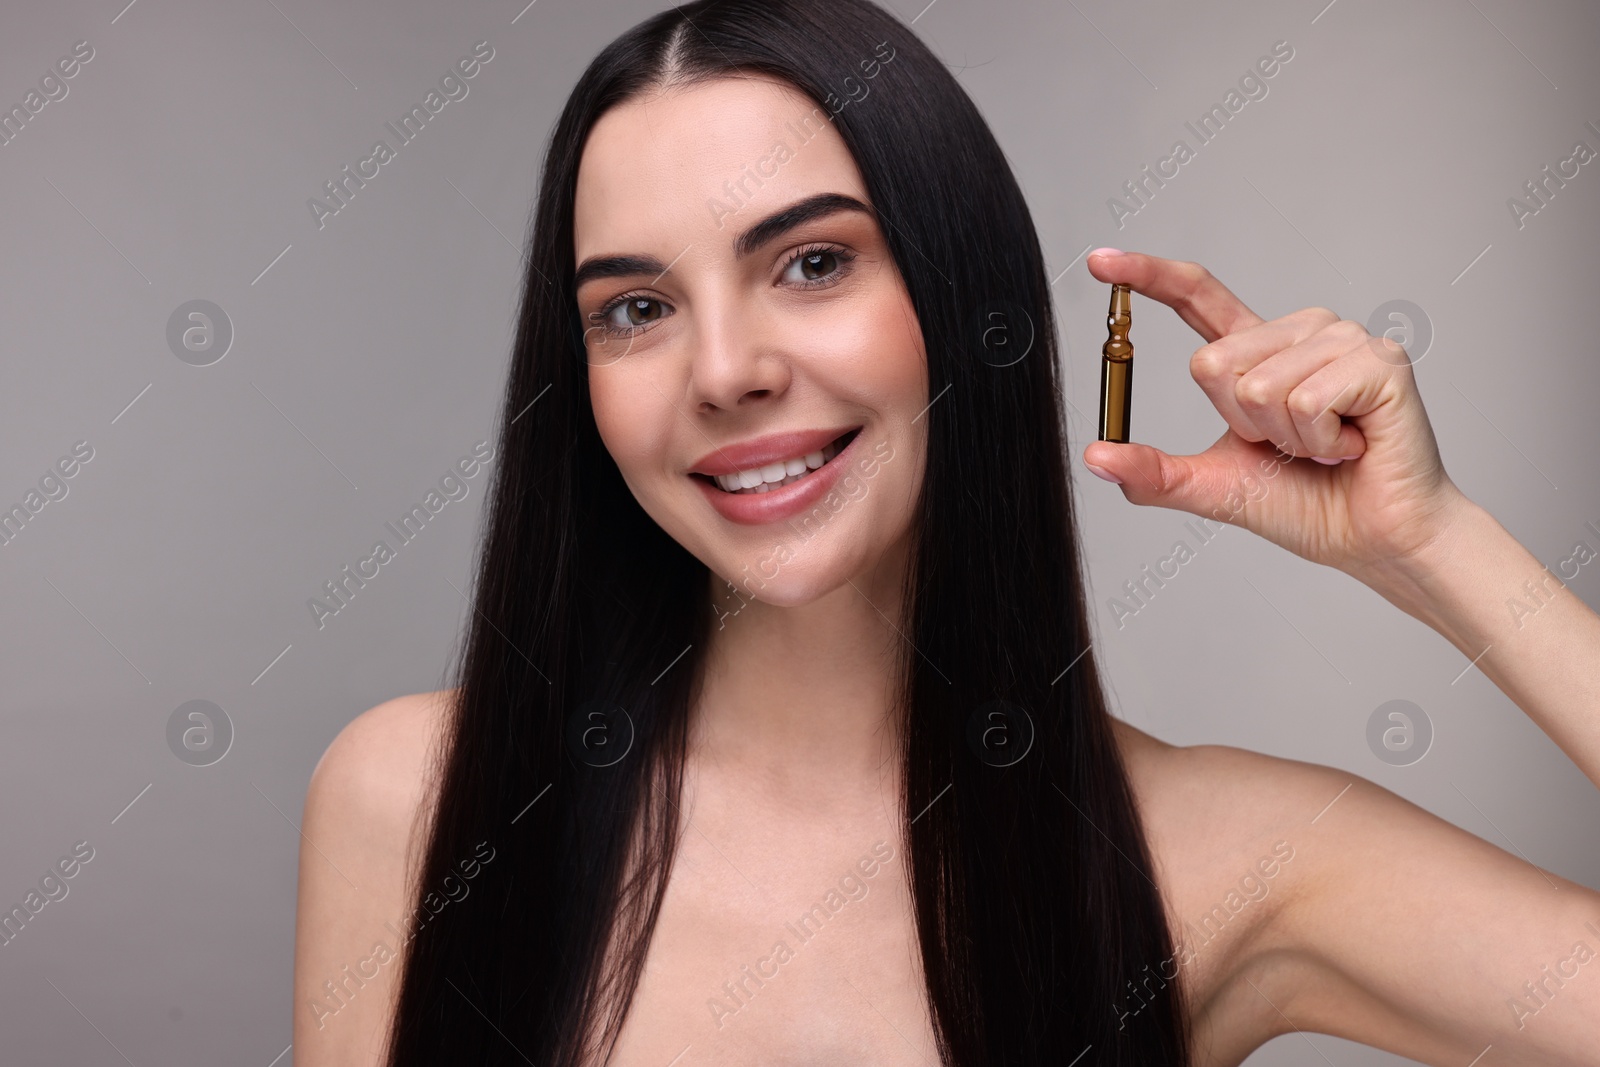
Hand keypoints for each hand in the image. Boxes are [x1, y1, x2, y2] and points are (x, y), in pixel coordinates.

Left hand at [1080, 249, 1468, 580]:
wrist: (1374, 539)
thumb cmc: (1307, 506)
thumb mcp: (1212, 487)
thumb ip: (1153, 472)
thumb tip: (1094, 457)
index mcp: (1258, 352)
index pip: (1197, 298)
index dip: (1148, 276)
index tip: (1099, 260)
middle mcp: (1300, 332)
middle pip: (1213, 362)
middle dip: (1241, 424)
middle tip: (1292, 445)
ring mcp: (1342, 339)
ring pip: (1257, 385)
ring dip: (1285, 437)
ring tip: (1326, 445)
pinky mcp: (1378, 360)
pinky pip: (1305, 399)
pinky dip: (1318, 440)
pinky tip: (1351, 445)